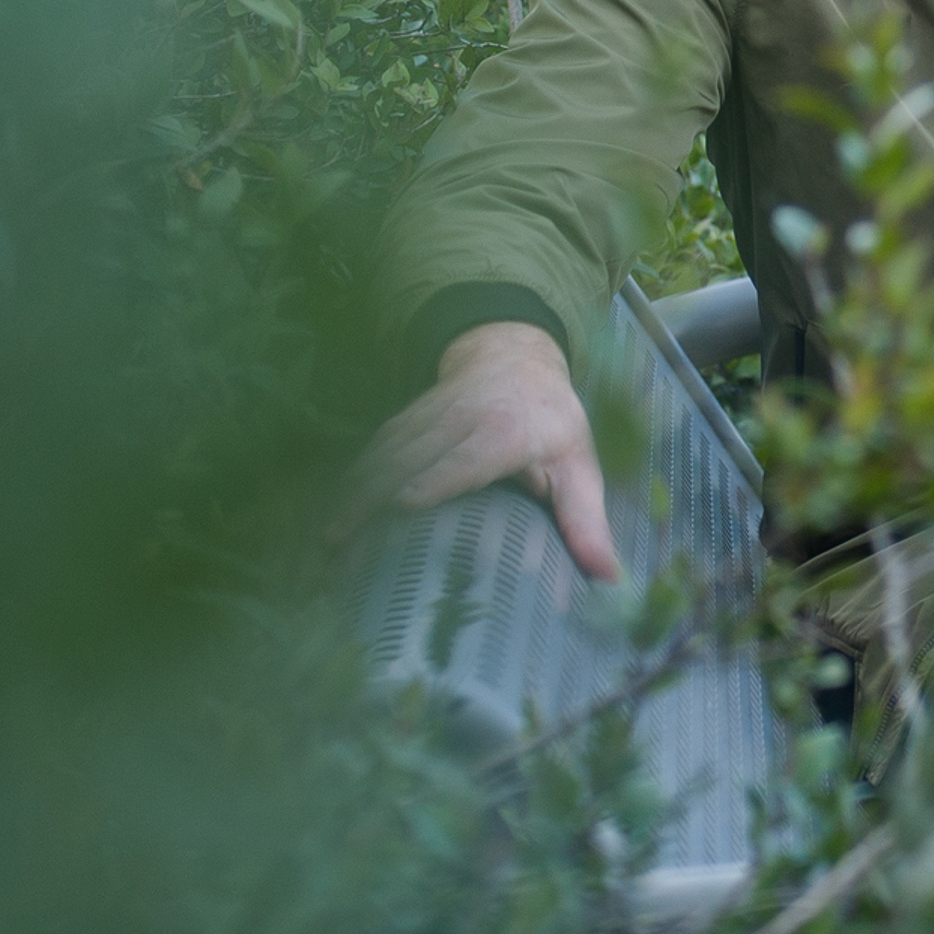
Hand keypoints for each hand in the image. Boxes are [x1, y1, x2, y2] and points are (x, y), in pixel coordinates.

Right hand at [342, 320, 619, 580]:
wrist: (517, 355)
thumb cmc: (553, 420)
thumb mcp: (580, 466)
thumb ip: (588, 522)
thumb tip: (608, 578)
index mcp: (507, 431)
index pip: (466, 457)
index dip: (433, 479)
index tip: (401, 508)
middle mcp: (462, 417)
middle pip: (409, 457)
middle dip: (371, 498)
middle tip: (339, 547)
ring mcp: (429, 412)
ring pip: (383, 451)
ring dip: (351, 491)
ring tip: (326, 540)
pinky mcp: (407, 415)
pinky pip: (374, 445)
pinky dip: (350, 477)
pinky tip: (332, 509)